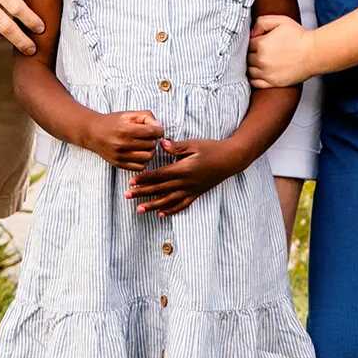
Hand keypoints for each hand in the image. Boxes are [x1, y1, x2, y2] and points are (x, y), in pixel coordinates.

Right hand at [84, 110, 167, 171]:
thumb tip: (159, 126)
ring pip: (148, 157)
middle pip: (151, 144)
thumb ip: (145, 116)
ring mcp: (120, 156)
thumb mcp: (128, 114)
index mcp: (125, 130)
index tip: (156, 129)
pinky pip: (140, 166)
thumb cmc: (112, 122)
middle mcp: (122, 144)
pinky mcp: (119, 164)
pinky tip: (141, 153)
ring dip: (151, 150)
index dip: (159, 130)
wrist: (92, 133)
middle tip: (150, 136)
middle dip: (154, 139)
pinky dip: (144, 160)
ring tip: (146, 145)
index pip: (152, 132)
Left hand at [126, 137, 241, 215]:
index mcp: (183, 169)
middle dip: (142, 193)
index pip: (159, 176)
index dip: (144, 179)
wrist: (230, 160)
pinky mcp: (196, 194)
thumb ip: (176, 146)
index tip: (131, 182)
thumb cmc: (211, 149)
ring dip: (153, 205)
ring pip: (169, 201)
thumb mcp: (194, 144)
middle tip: (127, 196)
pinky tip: (161, 214)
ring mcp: (191, 190)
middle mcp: (185, 183)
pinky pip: (182, 205)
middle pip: (160, 190)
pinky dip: (171, 210)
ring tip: (139, 209)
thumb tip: (160, 143)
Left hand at [247, 14, 318, 87]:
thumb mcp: (281, 20)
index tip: (260, 41)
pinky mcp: (273, 83)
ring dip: (251, 65)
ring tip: (259, 61)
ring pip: (249, 70)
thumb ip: (262, 22)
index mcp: (261, 44)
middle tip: (260, 51)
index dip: (254, 41)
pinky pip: (254, 83)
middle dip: (251, 53)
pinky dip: (253, 78)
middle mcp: (261, 60)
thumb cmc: (299, 36)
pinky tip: (257, 73)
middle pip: (247, 57)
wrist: (314, 53)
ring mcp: (266, 73)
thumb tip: (252, 33)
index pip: (247, 43)